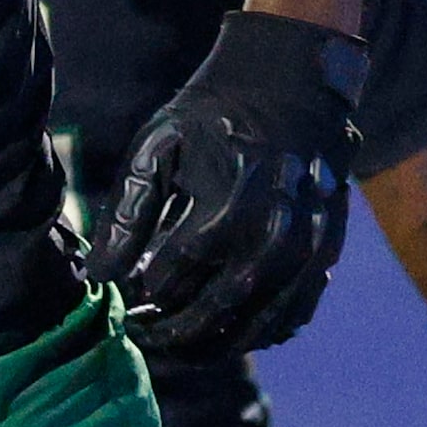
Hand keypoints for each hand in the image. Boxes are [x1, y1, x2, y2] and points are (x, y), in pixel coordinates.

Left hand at [89, 12, 364, 358]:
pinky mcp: (327, 253)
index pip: (171, 280)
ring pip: (258, 326)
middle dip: (172, 333)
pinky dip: (259, 331)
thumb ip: (126, 213)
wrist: (291, 81)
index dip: (141, 299)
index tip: (122, 304)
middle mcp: (273, 237)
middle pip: (215, 313)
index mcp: (226, 208)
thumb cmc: (211, 114)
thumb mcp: (157, 147)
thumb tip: (99, 278)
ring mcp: (308, 250)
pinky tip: (227, 330)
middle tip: (144, 336)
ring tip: (179, 344)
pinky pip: (295, 314)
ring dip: (214, 345)